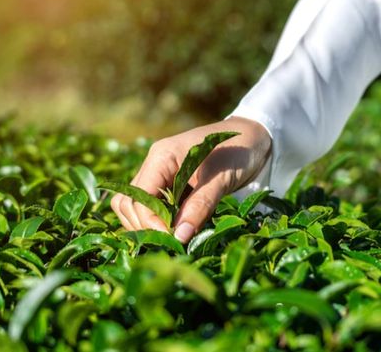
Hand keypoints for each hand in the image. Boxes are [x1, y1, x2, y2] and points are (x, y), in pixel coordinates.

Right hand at [110, 116, 271, 242]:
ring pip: (133, 206)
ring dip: (146, 225)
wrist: (252, 138)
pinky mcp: (166, 185)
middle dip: (144, 226)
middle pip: (128, 203)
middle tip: (171, 242)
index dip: (150, 222)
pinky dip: (157, 221)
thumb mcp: (221, 179)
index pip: (138, 197)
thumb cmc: (238, 152)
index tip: (173, 239)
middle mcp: (153, 165)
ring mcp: (157, 175)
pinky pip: (150, 206)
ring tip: (172, 238)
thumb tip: (179, 236)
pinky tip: (176, 230)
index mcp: (161, 157)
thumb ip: (199, 206)